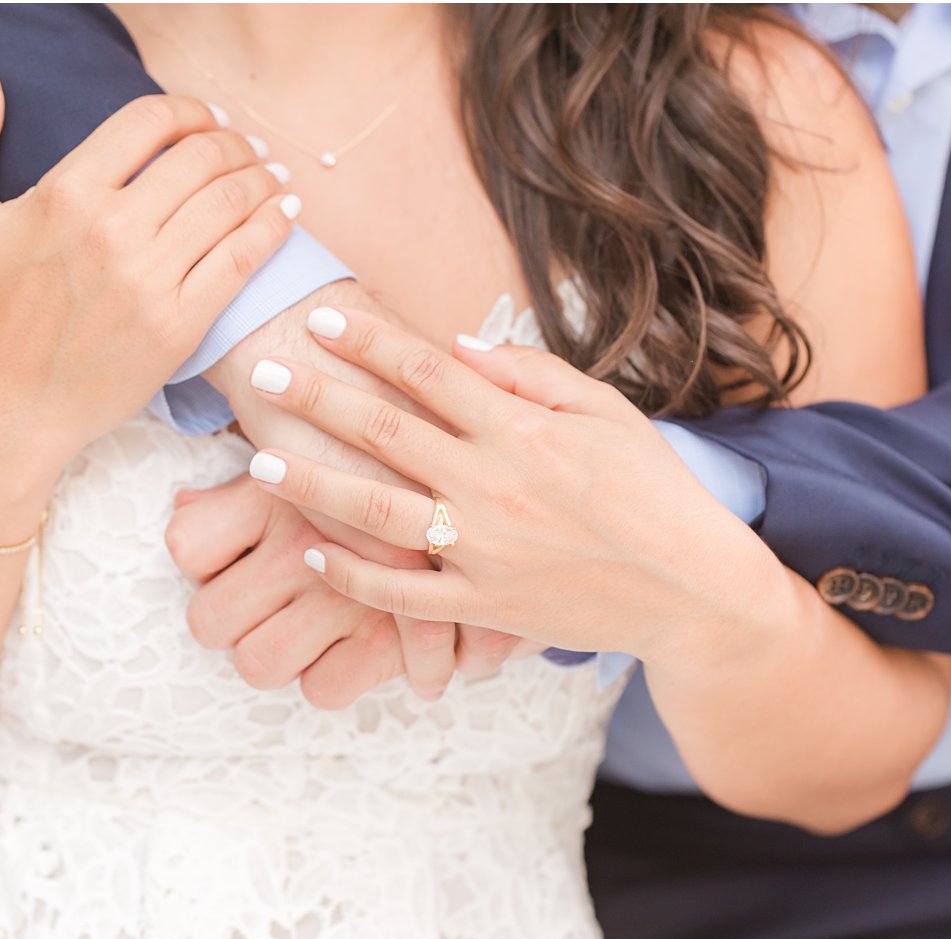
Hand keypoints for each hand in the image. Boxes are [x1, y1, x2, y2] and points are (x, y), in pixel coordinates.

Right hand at [0, 55, 295, 470]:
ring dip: (262, 179)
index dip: (190, 110)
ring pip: (229, 204)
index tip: (205, 118)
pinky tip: (284, 213)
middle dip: (234, 143)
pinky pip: (242, 260)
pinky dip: (272, 228)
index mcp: (67, 194)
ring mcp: (151, 280)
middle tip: (247, 147)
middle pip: (201, 158)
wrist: (8, 407)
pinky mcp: (180, 325)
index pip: (150, 122)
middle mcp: (113, 231)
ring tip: (272, 175)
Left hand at [166, 475, 431, 705]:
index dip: (206, 561)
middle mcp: (299, 543)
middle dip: (235, 620)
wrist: (482, 462)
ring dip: (280, 654)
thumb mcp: (310, 450)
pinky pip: (325, 689)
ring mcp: (338, 595)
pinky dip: (338, 676)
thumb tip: (183, 506)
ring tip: (311, 631)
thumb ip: (238, 489)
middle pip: (208, 621)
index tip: (233, 558)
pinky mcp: (385, 639)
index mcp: (275, 492)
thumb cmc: (387, 457)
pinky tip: (356, 649)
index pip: (186, 546)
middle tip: (270, 607)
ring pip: (257, 663)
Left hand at [239, 306, 787, 664]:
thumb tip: (456, 345)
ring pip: (377, 512)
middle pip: (384, 431)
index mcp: (523, 428)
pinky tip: (314, 553)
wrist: (690, 588)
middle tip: (263, 372)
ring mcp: (484, 550)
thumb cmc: (653, 490)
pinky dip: (355, 576)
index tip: (321, 320)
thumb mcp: (606, 411)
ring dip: (312, 484)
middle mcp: (494, 485)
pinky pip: (403, 594)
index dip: (367, 341)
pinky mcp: (483, 606)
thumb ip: (531, 373)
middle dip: (316, 397)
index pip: (426, 371)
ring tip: (260, 462)